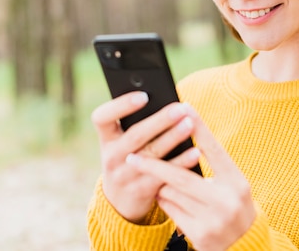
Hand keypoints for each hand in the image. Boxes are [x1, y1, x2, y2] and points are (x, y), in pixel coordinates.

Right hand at [91, 92, 200, 222]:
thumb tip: (166, 101)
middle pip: (135, 136)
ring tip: (190, 124)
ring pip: (151, 155)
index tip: (144, 96)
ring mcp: (124, 176)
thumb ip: (135, 124)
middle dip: (160, 121)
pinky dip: (181, 163)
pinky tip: (196, 151)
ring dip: (172, 138)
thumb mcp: (122, 143)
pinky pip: (163, 175)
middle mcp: (111, 157)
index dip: (121, 105)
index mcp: (106, 138)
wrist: (119, 202)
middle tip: (180, 108)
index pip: (102, 117)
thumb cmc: (128, 159)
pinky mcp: (141, 191)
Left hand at [126, 106, 255, 250]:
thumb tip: (185, 134)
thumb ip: (214, 165)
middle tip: (132, 157)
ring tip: (161, 180)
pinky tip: (166, 198)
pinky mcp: (200, 234)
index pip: (214, 149)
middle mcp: (227, 199)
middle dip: (154, 164)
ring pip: (172, 193)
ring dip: (161, 184)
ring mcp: (213, 219)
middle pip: (181, 176)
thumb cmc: (232, 205)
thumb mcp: (232, 184)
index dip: (199, 127)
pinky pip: (170, 210)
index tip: (183, 107)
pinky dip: (164, 201)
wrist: (244, 246)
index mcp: (237, 181)